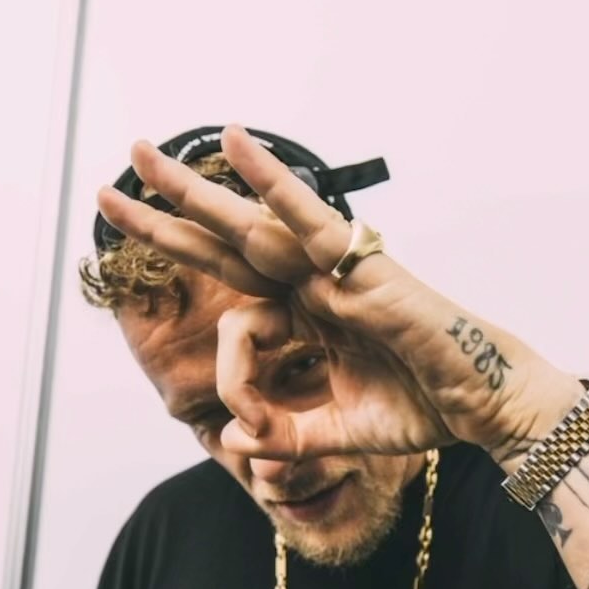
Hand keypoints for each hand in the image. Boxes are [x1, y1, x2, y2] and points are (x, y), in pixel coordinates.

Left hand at [98, 126, 580, 460]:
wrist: (481, 407)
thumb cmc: (422, 407)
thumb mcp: (334, 432)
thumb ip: (283, 436)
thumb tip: (232, 446)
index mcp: (303, 319)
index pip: (236, 330)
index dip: (230, 382)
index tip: (251, 426)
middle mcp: (309, 285)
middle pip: (222, 246)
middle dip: (164, 220)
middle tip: (107, 196)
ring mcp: (330, 269)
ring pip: (249, 225)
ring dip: (194, 191)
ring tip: (143, 157)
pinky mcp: (358, 264)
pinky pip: (307, 216)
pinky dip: (273, 180)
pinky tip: (235, 141)